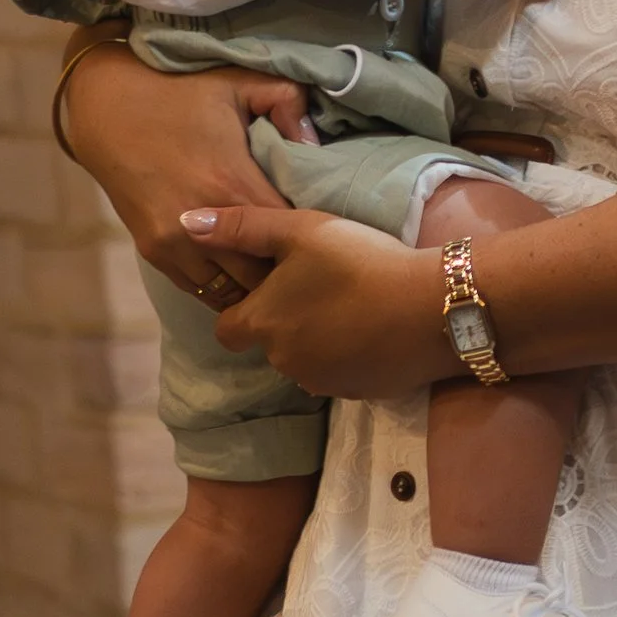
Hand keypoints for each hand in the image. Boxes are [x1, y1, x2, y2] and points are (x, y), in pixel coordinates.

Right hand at [59, 49, 314, 302]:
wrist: (108, 109)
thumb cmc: (179, 93)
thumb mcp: (237, 82)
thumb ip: (286, 101)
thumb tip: (313, 143)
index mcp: (233, 184)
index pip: (287, 236)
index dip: (305, 239)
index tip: (316, 232)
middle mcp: (204, 224)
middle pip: (261, 275)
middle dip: (281, 268)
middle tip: (297, 256)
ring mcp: (175, 243)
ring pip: (229, 291)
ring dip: (249, 283)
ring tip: (265, 265)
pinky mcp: (154, 251)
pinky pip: (198, 289)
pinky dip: (220, 284)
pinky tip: (233, 268)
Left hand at [190, 206, 446, 399]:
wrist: (431, 309)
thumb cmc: (360, 262)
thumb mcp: (300, 230)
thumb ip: (240, 227)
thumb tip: (185, 223)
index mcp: (262, 323)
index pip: (227, 328)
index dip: (243, 306)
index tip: (270, 285)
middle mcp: (282, 360)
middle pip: (268, 343)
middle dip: (284, 321)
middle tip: (319, 286)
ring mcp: (319, 382)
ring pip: (303, 359)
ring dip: (315, 339)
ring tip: (350, 304)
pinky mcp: (354, 393)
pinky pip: (338, 373)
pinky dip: (346, 355)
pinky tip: (372, 328)